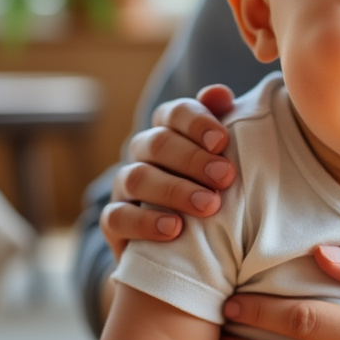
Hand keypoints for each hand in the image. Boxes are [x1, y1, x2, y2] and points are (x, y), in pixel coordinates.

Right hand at [99, 84, 237, 260]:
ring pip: (137, 177)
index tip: (222, 141)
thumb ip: (220, 125)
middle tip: (225, 177)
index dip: (197, 122)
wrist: (191, 246)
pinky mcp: (114, 224)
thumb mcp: (222, 159)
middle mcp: (142, 155)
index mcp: (169, 132)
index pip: (174, 113)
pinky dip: (145, 222)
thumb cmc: (212, 191)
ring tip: (209, 206)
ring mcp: (124, 187)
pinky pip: (117, 217)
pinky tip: (174, 230)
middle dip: (193, 159)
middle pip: (157, 143)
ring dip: (175, 190)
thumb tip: (219, 94)